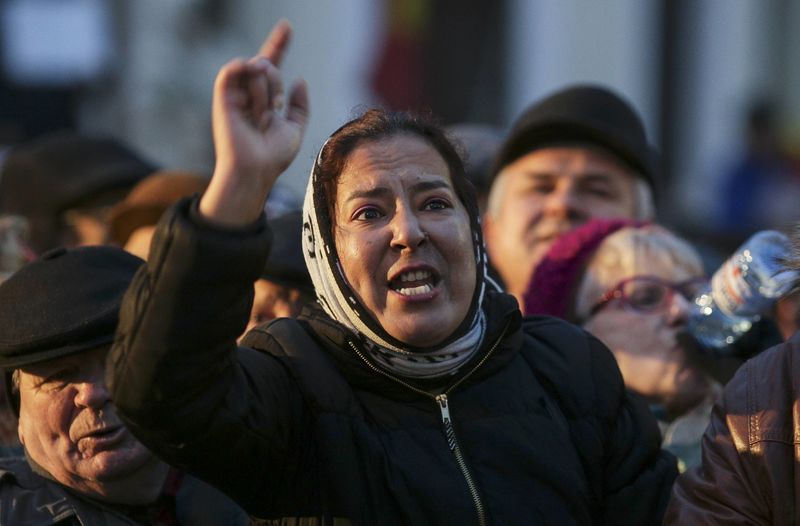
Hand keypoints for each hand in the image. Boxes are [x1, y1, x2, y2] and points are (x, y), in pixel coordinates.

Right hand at [200, 20, 309, 225]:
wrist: (255, 170)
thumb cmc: (273, 156)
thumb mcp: (295, 129)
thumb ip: (300, 105)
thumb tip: (300, 79)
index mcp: (265, 100)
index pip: (272, 65)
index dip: (279, 45)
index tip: (287, 26)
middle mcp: (249, 94)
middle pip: (267, 65)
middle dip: (276, 83)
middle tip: (274, 108)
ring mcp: (235, 96)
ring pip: (256, 68)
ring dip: (266, 88)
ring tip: (263, 111)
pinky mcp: (222, 98)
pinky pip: (230, 71)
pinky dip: (241, 66)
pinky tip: (250, 69)